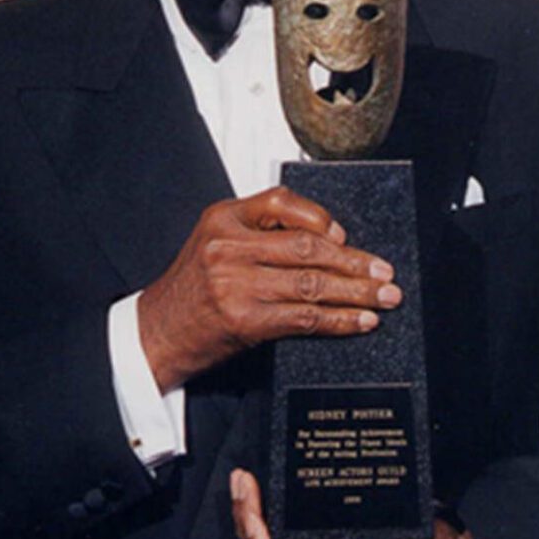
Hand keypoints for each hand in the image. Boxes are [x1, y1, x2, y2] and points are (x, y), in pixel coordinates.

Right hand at [137, 186, 400, 391]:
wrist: (154, 334)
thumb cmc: (190, 292)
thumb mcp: (214, 244)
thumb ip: (259, 234)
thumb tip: (329, 242)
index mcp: (223, 218)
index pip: (283, 203)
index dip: (322, 220)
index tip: (346, 237)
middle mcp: (229, 246)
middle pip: (308, 247)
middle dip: (355, 261)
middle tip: (384, 271)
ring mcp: (236, 283)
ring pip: (312, 283)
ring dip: (357, 292)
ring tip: (385, 297)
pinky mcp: (245, 319)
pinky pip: (305, 317)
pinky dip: (339, 320)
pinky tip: (360, 321)